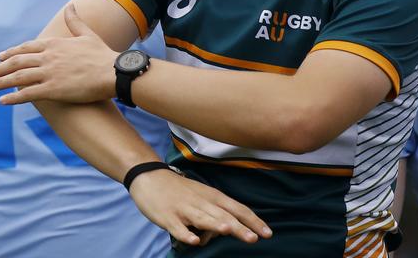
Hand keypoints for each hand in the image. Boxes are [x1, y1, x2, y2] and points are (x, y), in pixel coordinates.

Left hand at [0, 6, 118, 104]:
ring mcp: (49, 73)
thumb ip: (75, 21)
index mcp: (54, 44)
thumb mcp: (87, 34)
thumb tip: (70, 5)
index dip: (11, 53)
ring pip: (17, 77)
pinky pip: (27, 94)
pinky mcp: (53, 90)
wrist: (115, 72)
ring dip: (0, 82)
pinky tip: (3, 101)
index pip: (25, 48)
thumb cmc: (103, 55)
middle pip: (16, 62)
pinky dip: (13, 98)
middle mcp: (47, 57)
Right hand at [128, 168, 271, 247]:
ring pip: (202, 218)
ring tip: (227, 231)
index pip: (237, 209)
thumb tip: (230, 229)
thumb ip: (217, 211)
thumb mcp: (202, 195)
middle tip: (254, 238)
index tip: (268, 233)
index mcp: (212, 196)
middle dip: (238, 227)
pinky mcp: (167, 217)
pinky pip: (178, 228)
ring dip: (215, 225)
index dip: (252, 221)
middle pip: (222, 215)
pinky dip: (185, 234)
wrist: (149, 176)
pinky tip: (193, 241)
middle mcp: (201, 202)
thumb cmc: (180, 189)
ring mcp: (184, 210)